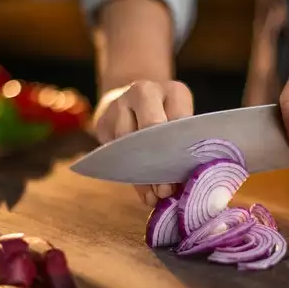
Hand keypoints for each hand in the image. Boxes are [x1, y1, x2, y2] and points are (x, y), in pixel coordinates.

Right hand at [93, 80, 193, 206]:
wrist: (136, 100)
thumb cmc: (169, 119)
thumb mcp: (184, 123)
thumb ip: (186, 145)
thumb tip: (185, 185)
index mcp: (174, 91)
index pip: (180, 119)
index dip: (181, 149)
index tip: (184, 176)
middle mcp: (145, 91)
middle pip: (151, 126)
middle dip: (159, 161)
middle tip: (166, 190)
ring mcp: (120, 104)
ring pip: (128, 141)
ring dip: (142, 175)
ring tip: (154, 196)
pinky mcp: (103, 122)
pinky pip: (114, 152)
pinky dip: (129, 176)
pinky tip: (143, 191)